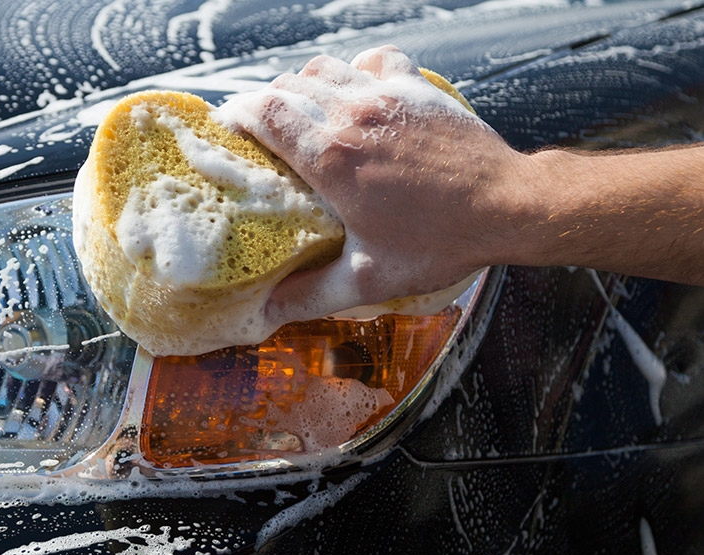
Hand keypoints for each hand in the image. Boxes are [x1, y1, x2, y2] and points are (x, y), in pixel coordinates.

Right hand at [218, 46, 527, 323]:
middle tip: (262, 133)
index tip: (230, 131)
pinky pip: (373, 58)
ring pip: (323, 68)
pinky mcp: (415, 88)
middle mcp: (352, 116)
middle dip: (265, 105)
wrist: (508, 206)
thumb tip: (268, 310)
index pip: (265, 113)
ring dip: (303, 85)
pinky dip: (355, 69)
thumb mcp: (368, 278)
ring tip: (302, 113)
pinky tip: (356, 93)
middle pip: (286, 86)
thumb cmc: (439, 242)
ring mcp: (385, 96)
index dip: (238, 116)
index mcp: (332, 159)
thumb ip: (311, 293)